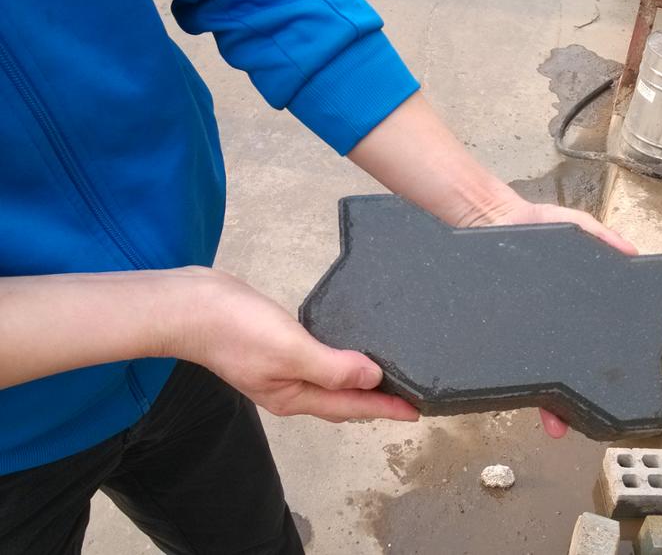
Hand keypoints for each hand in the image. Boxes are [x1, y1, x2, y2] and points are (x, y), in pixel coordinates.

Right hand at [173, 267, 418, 422]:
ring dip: (356, 383)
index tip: (418, 411)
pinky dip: (337, 361)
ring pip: (329, 382)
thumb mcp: (291, 350)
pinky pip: (316, 361)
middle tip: (407, 397)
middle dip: (374, 402)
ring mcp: (279, 370)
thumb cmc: (235, 330)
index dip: (386, 408)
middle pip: (342, 400)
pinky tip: (344, 350)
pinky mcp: (273, 347)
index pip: (352, 406)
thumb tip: (373, 380)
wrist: (187, 306)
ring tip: (384, 379)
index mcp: (295, 397)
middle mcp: (290, 390)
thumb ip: (333, 367)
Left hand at [477, 201, 638, 437]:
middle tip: (574, 419)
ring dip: (544, 403)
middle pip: (559, 374)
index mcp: (565, 313)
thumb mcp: (572, 228)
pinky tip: (517, 396)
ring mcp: (517, 334)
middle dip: (568, 402)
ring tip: (553, 420)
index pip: (585, 347)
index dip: (597, 371)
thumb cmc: (529, 224)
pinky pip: (500, 363)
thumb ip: (602, 237)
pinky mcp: (494, 332)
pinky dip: (509, 384)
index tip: (611, 391)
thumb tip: (634, 253)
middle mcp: (542, 330)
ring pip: (531, 377)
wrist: (482, 219)